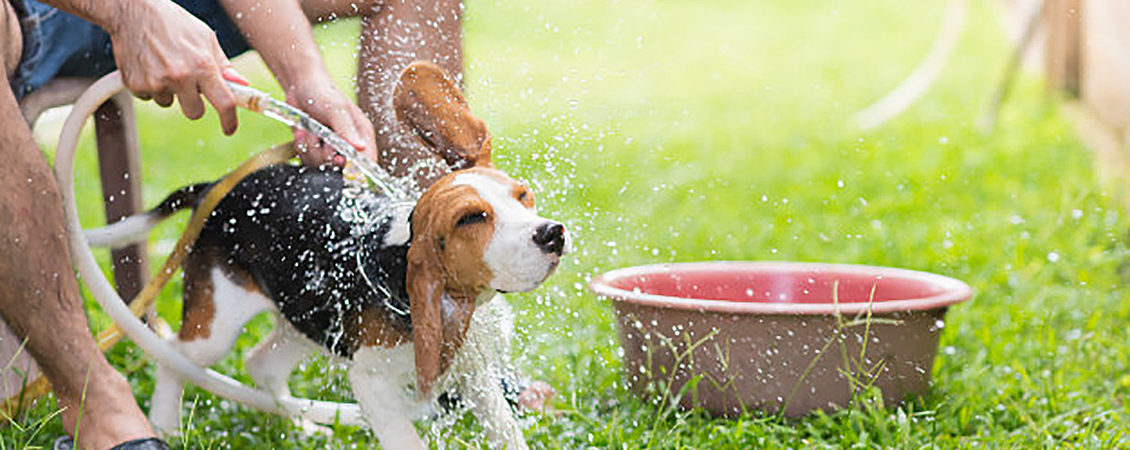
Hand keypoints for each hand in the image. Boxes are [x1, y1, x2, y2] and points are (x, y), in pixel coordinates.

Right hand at [106, 0, 241, 134]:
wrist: (133, 11)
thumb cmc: (174, 24)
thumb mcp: (206, 39)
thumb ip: (223, 66)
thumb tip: (240, 85)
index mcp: (202, 66)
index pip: (224, 102)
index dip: (229, 121)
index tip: (230, 129)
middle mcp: (180, 77)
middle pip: (195, 112)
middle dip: (194, 103)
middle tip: (189, 84)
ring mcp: (156, 82)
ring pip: (170, 104)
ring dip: (170, 91)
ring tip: (164, 65)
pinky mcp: (135, 85)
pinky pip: (149, 98)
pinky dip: (151, 86)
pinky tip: (149, 65)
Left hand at [285, 80, 376, 166]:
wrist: (299, 86)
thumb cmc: (322, 92)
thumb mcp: (337, 109)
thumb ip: (347, 130)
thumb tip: (360, 148)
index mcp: (362, 136)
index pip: (366, 163)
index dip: (354, 168)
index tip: (338, 159)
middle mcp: (349, 146)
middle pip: (340, 169)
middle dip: (325, 153)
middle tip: (320, 134)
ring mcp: (331, 150)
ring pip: (320, 166)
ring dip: (310, 147)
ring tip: (310, 129)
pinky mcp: (316, 151)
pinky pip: (307, 161)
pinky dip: (301, 147)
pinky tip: (302, 132)